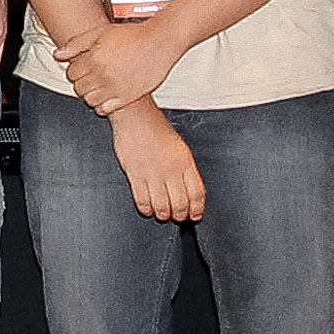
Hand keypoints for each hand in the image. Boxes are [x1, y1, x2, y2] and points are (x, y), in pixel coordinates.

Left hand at [65, 16, 178, 115]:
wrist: (159, 42)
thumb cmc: (133, 36)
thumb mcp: (100, 32)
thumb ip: (76, 44)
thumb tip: (58, 54)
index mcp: (94, 59)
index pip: (71, 73)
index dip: (75, 69)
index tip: (81, 67)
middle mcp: (102, 75)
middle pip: (78, 88)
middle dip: (81, 81)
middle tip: (90, 75)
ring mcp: (115, 88)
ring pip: (89, 100)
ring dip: (90, 93)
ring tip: (98, 84)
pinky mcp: (127, 97)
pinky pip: (105, 109)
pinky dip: (102, 105)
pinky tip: (106, 95)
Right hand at [111, 102, 205, 221]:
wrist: (136, 117)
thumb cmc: (156, 129)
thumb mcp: (180, 147)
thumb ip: (185, 169)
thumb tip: (189, 191)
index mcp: (185, 162)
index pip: (197, 193)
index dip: (197, 209)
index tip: (195, 214)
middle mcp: (170, 169)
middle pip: (180, 203)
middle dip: (181, 215)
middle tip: (178, 217)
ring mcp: (152, 173)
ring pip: (161, 206)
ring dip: (164, 215)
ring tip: (163, 214)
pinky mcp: (135, 175)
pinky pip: (142, 200)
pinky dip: (146, 209)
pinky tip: (148, 209)